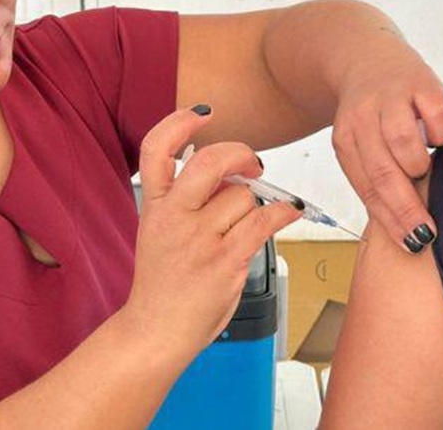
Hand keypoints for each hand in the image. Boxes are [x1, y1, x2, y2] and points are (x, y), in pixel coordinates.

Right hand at [123, 105, 301, 358]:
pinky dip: (282, 212)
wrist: (156, 330)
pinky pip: (264, 221)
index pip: (155, 150)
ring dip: (253, 204)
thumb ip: (186, 198)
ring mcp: (200, 240)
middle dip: (239, 153)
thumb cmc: (164, 282)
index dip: (179, 123)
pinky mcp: (225, 261)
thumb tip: (231, 169)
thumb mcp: (158, 230)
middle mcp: (175, 217)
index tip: (203, 113)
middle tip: (251, 163)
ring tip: (244, 224)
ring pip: (243, 196)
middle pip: (210, 163)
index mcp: (154, 206)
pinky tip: (288, 211)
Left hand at [331, 39, 442, 253]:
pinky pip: (437, 116)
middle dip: (408, 209)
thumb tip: (406, 227)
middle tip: (429, 234)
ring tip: (425, 167)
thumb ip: (376, 178)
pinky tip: (438, 137)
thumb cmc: (369, 111)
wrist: (364, 53)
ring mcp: (391, 98)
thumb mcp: (359, 144)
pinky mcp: (420, 81)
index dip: (390, 220)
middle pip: (385, 173)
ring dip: (420, 165)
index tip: (411, 244)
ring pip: (406, 145)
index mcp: (346, 139)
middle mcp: (364, 117)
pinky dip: (442, 134)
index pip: (367, 187)